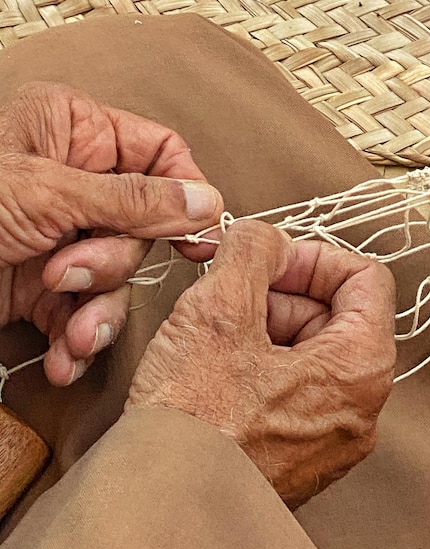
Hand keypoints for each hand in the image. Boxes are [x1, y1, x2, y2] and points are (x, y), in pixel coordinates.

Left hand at [0, 82, 222, 384]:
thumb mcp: (47, 192)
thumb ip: (133, 200)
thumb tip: (205, 201)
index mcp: (76, 134)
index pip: (160, 154)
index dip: (186, 192)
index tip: (199, 236)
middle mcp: (76, 186)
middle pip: (143, 227)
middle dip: (112, 262)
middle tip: (71, 271)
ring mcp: (64, 239)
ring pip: (119, 279)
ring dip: (97, 310)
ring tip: (65, 323)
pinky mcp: (48, 289)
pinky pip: (87, 314)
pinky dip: (77, 340)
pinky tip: (62, 356)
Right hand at [126, 221, 395, 508]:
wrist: (163, 511)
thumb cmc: (195, 425)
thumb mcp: (221, 310)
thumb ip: (252, 251)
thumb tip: (264, 238)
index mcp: (359, 369)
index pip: (365, 279)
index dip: (312, 256)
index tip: (269, 258)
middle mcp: (355, 409)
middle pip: (330, 316)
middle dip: (275, 294)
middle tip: (227, 298)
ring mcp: (324, 436)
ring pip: (303, 352)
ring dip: (257, 330)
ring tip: (209, 341)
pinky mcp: (291, 453)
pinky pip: (284, 390)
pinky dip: (251, 368)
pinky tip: (211, 375)